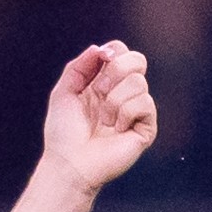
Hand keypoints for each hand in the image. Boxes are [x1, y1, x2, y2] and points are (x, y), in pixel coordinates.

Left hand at [42, 41, 157, 199]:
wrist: (69, 163)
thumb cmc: (64, 133)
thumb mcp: (64, 91)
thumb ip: (80, 66)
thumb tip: (101, 49)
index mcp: (105, 83)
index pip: (121, 52)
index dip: (112, 53)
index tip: (98, 65)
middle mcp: (123, 93)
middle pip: (137, 59)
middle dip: (115, 72)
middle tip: (99, 92)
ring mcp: (136, 110)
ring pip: (138, 82)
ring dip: (113, 101)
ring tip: (103, 121)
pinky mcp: (146, 127)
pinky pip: (144, 103)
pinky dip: (125, 114)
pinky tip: (115, 130)